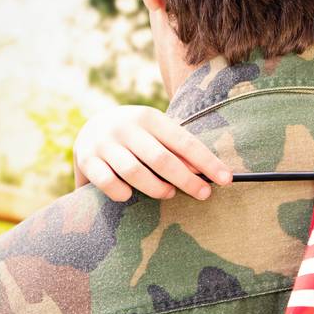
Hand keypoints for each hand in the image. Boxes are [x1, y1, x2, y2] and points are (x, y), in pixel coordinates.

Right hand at [73, 105, 231, 202]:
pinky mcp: (87, 159)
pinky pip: (107, 181)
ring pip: (134, 171)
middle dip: (186, 180)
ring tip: (168, 194)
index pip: (184, 141)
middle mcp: (125, 127)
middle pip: (162, 158)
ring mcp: (104, 143)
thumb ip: (177, 150)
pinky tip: (129, 196)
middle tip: (203, 194)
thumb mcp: (157, 134)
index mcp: (149, 118)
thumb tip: (207, 173)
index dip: (207, 161)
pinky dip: (121, 192)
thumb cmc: (138, 137)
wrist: (91, 127)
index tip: (226, 179)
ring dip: (155, 187)